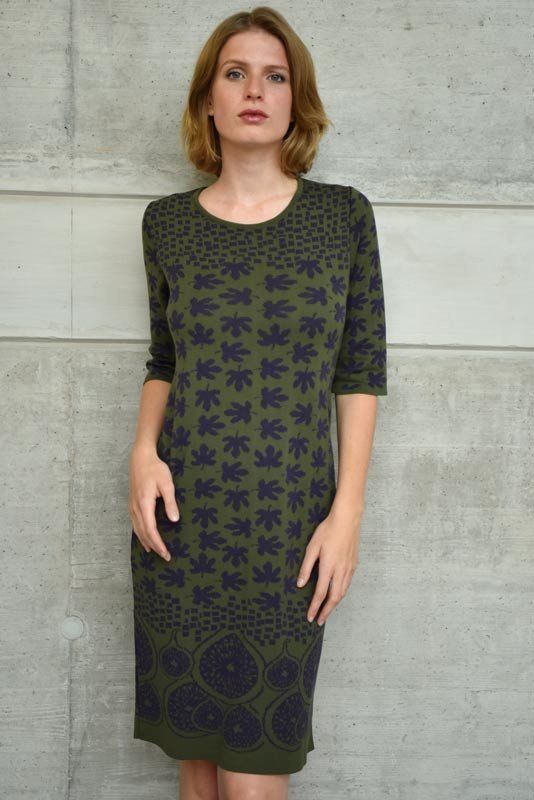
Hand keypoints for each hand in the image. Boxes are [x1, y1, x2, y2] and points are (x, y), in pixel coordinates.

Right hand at [128, 443, 179, 560]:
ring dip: (147, 542)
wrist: (140, 458)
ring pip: (137, 530)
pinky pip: (135, 524)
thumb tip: (175, 520)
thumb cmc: (155, 469)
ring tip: (156, 552)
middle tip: (165, 557)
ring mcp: (132, 506)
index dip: (158, 543)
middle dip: (154, 546)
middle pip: (143, 533)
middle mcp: (135, 508)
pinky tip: (145, 539)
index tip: (166, 553)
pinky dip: (140, 534)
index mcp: (144, 504)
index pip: (150, 530)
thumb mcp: (167, 484)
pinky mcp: (132, 504)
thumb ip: (170, 502)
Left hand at [296, 507, 361, 625]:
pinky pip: (348, 584)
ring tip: (327, 611)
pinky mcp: (354, 564)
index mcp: (329, 567)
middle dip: (326, 611)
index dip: (315, 607)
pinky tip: (337, 594)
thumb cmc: (327, 530)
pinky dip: (341, 593)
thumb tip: (300, 584)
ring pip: (342, 592)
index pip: (321, 593)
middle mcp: (341, 571)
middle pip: (334, 598)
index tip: (310, 617)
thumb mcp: (312, 547)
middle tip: (319, 620)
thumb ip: (306, 567)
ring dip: (334, 604)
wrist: (347, 519)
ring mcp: (349, 568)